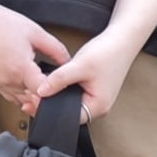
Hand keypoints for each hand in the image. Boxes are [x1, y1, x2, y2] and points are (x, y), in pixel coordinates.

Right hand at [0, 1, 70, 115]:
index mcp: (20, 67)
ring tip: (43, 83)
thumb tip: (68, 62)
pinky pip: (12, 97)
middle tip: (58, 84)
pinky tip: (29, 83)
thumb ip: (56, 50)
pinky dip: (22, 94)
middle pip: (34, 99)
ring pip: (23, 101)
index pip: (43, 91)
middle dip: (46, 94)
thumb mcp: (36, 33)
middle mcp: (8, 79)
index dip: (55, 90)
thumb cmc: (2, 23)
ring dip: (34, 96)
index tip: (63, 85)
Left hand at [33, 24, 148, 124]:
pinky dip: (64, 89)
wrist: (122, 39)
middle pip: (68, 112)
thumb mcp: (80, 65)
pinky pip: (74, 94)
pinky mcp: (93, 90)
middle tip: (34, 92)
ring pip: (70, 102)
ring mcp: (96, 98)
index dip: (50, 109)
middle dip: (51, 103)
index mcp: (98, 106)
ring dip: (57, 95)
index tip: (34, 98)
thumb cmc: (108, 52)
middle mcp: (98, 106)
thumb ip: (59, 80)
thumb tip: (41, 91)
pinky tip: (56, 80)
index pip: (68, 117)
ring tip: (45, 84)